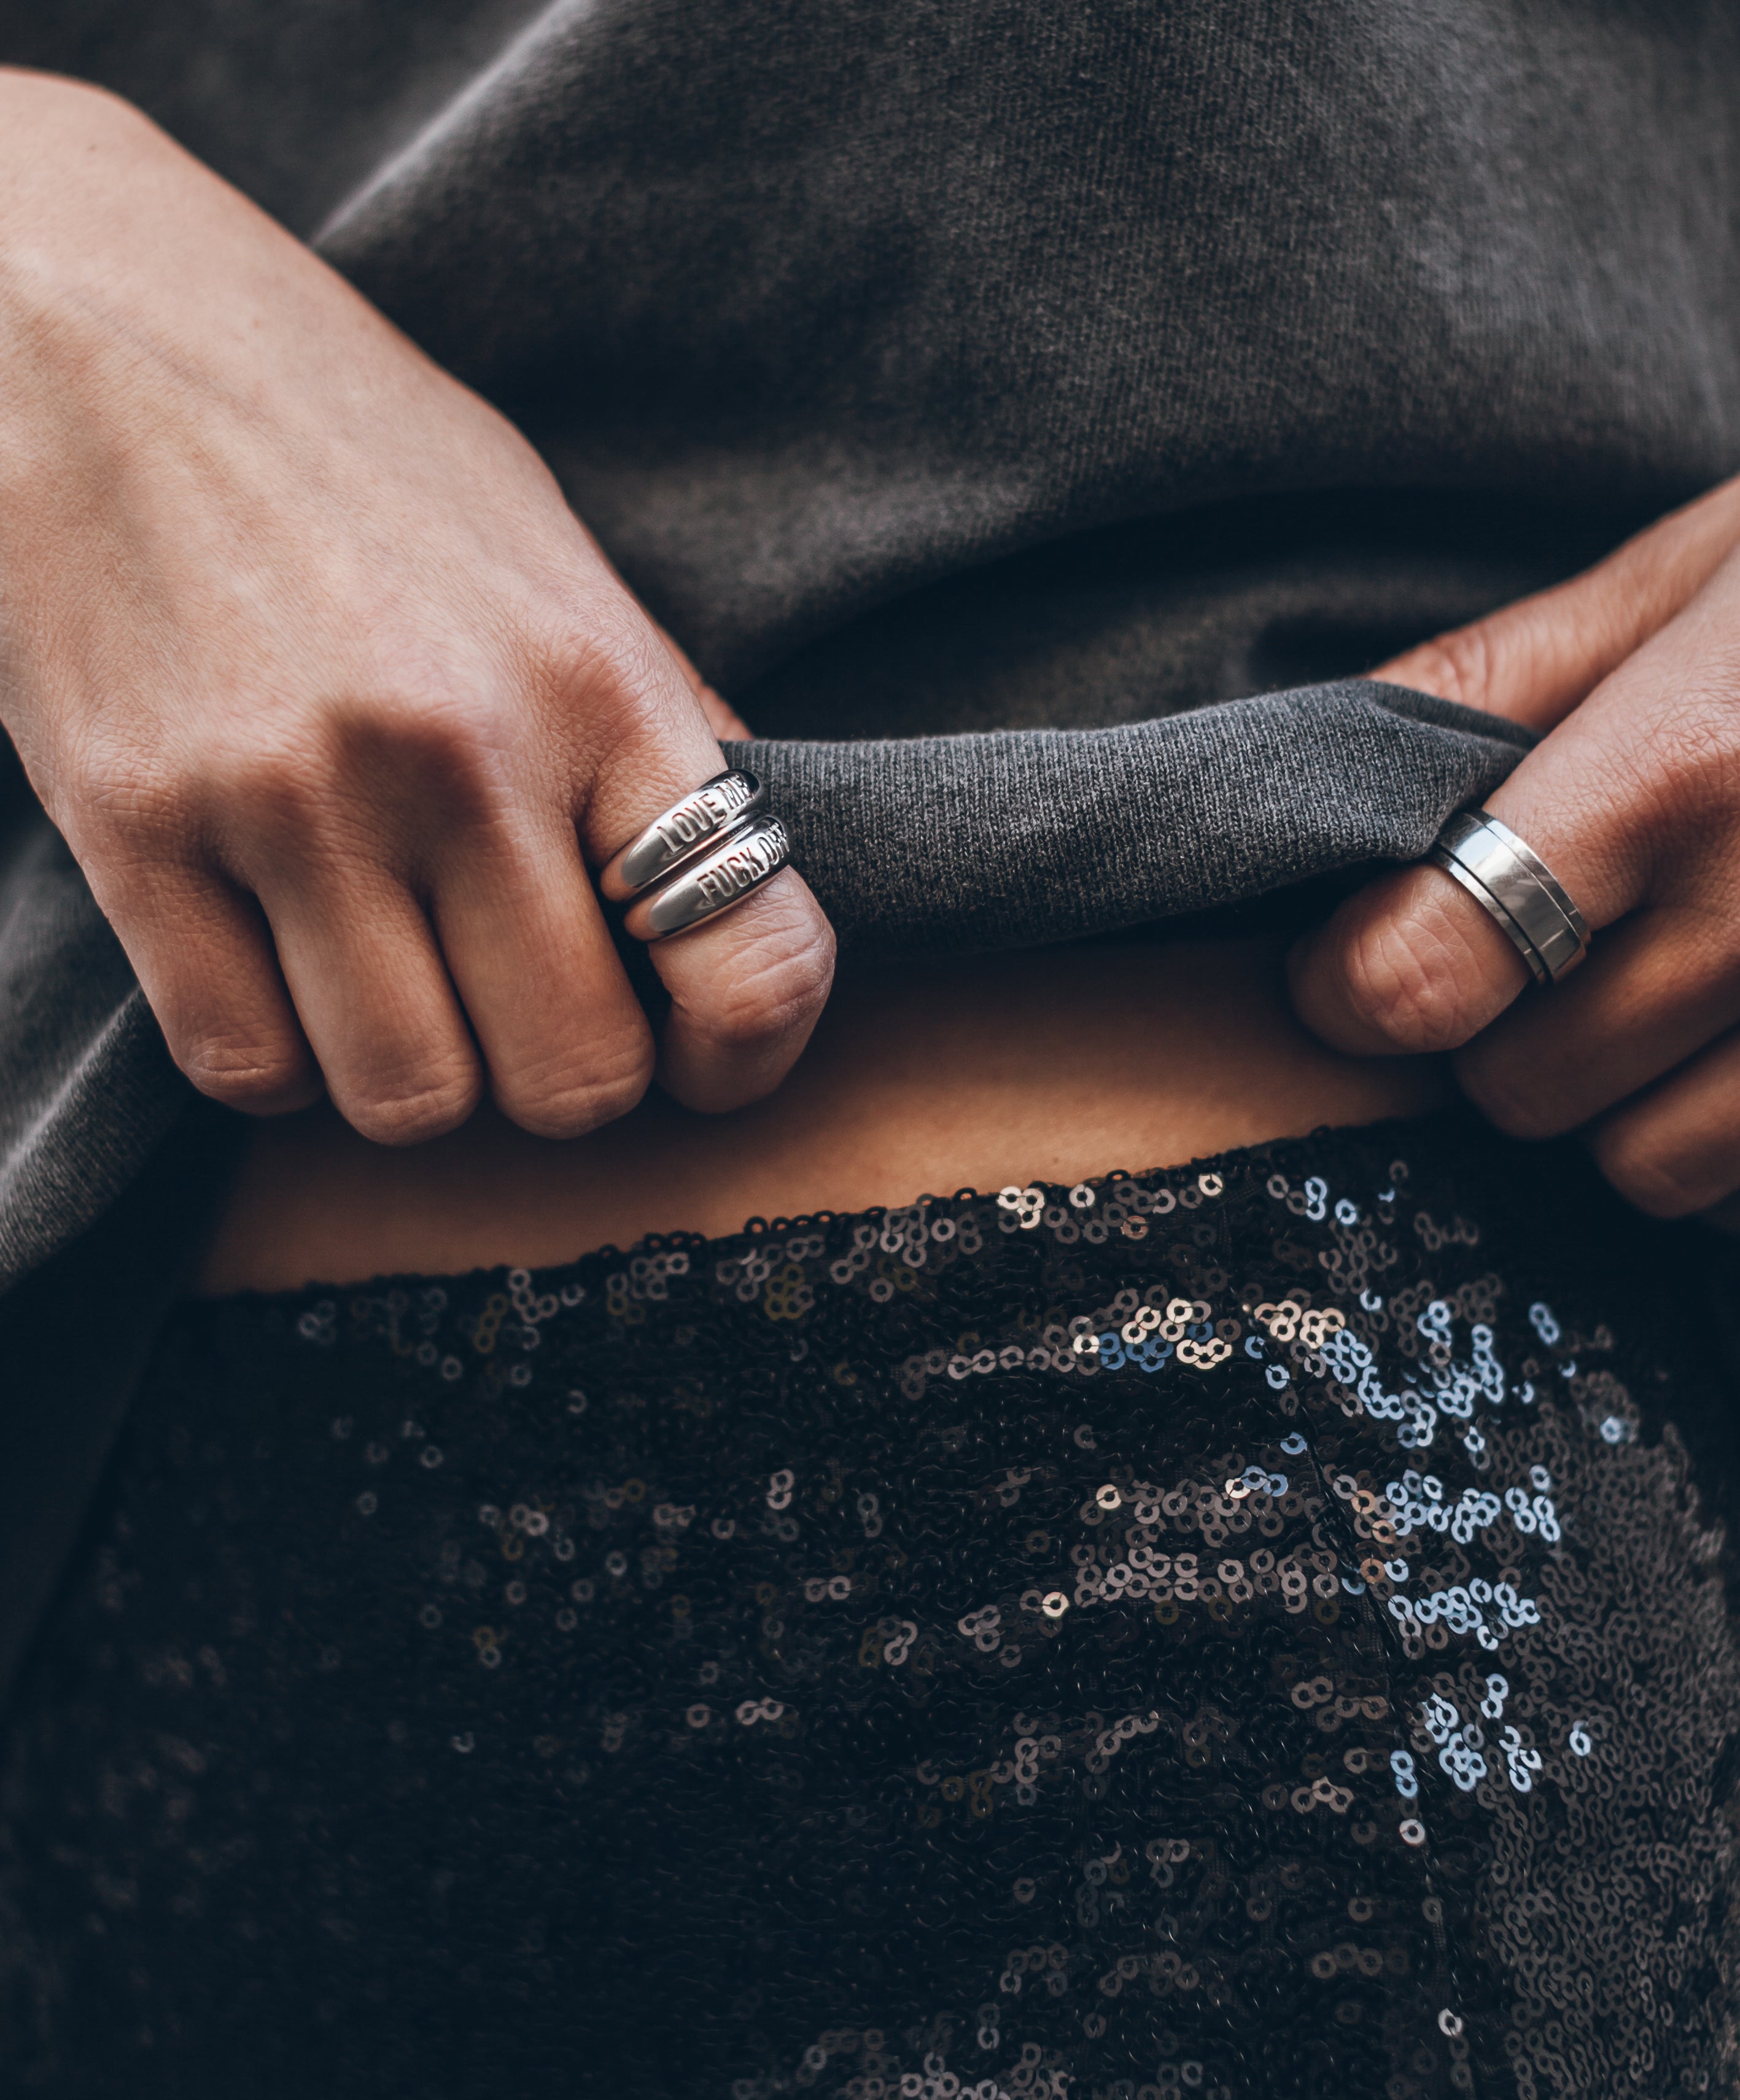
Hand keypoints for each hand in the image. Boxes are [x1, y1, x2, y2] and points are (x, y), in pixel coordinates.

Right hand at [0, 73, 832, 1145]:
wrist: (79, 331)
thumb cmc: (343, 446)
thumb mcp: (547, 553)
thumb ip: (655, 724)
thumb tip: (739, 874)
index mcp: (600, 682)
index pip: (755, 957)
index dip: (747, 1060)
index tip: (704, 1065)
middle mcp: (463, 752)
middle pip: (575, 1078)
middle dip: (558, 1078)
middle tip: (516, 1008)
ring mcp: (294, 798)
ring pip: (410, 1100)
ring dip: (412, 1074)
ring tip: (388, 977)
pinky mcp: (139, 831)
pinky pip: (246, 1066)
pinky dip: (275, 1053)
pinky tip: (276, 962)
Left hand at [1288, 471, 1739, 1221]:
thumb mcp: (1691, 571)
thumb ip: (1490, 684)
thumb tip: (1319, 772)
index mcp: (1686, 768)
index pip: (1430, 969)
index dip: (1355, 982)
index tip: (1349, 962)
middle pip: (1523, 1089)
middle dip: (1496, 1036)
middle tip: (1542, 947)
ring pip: (1648, 1170)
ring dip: (1621, 1103)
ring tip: (1670, 985)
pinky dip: (1733, 1134)